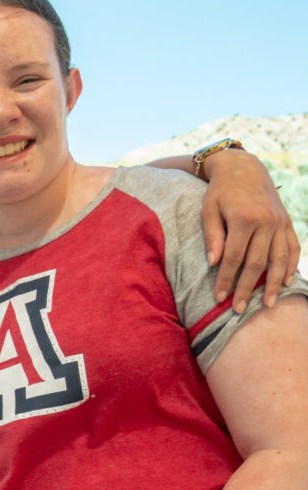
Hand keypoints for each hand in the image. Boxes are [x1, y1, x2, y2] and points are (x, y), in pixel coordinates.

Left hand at [200, 149, 300, 311]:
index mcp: (244, 219)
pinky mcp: (287, 222)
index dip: (226, 280)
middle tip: (239, 310)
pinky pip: (293, 247)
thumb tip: (214, 264)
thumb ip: (212, 236)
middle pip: (257, 263)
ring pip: (280, 259)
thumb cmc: (219, 191)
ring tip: (268, 304)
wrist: (244, 168)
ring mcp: (280, 222)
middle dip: (248, 288)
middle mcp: (266, 222)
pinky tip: (288, 282)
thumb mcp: (208, 210)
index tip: (219, 298)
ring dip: (275, 284)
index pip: (233, 258)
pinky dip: (291, 265)